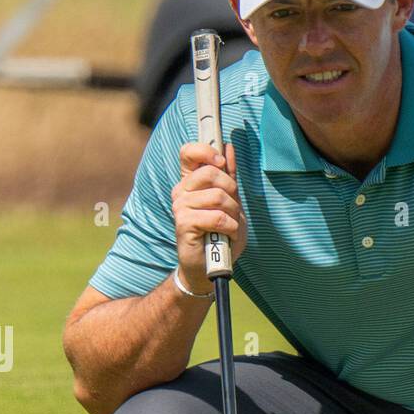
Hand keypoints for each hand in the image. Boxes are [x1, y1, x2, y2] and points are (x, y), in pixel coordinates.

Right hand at [173, 141, 246, 289]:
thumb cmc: (221, 234)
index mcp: (190, 181)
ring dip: (233, 214)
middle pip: (211, 172)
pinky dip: (230, 228)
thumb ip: (229, 176)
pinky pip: (217, 217)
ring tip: (230, 226)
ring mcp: (180, 206)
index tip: (221, 161)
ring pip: (218, 196)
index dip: (206, 151)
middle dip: (232, 191)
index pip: (189, 152)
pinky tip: (227, 235)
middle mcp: (181, 191)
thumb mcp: (231, 202)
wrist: (210, 266)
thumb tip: (228, 147)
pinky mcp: (183, 223)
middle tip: (233, 209)